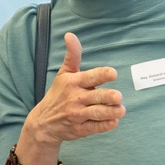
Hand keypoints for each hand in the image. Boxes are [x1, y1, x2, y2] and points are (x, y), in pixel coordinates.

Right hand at [24, 32, 124, 146]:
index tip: (113, 73)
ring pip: (97, 113)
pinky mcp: (80, 129)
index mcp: (73, 82)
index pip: (89, 77)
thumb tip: (70, 34)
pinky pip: (94, 128)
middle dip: (108, 97)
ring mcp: (77, 115)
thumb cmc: (58, 94)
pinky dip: (105, 125)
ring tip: (121, 110)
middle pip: (95, 97)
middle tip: (118, 96)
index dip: (102, 74)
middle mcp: (75, 98)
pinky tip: (114, 121)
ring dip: (110, 112)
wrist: (44, 123)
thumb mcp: (64, 74)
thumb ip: (72, 55)